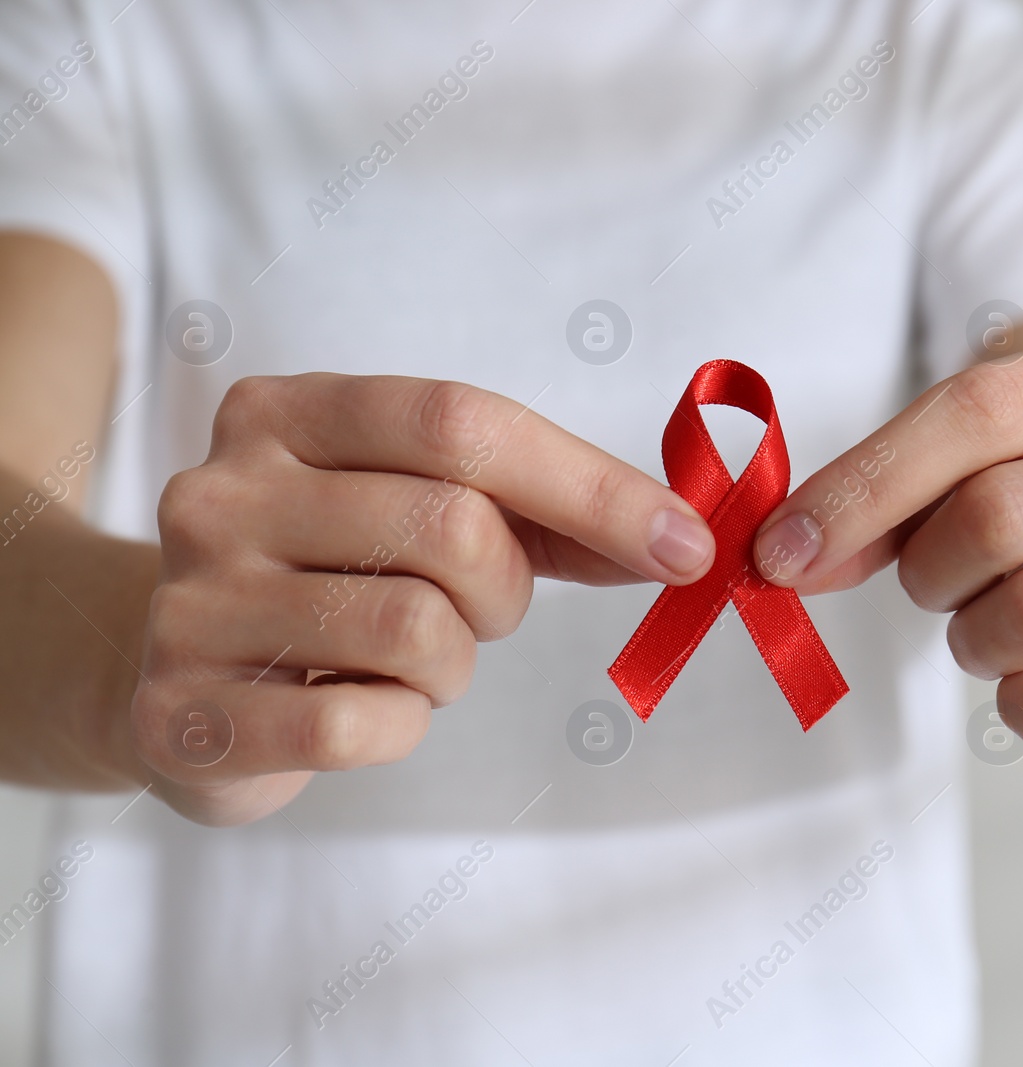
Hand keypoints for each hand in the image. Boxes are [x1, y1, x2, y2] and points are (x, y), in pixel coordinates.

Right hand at [131, 374, 714, 824]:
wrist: (175, 678)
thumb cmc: (333, 577)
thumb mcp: (421, 509)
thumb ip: (544, 512)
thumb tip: (679, 540)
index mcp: (286, 412)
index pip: (463, 423)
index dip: (591, 486)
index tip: (684, 545)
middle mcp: (222, 490)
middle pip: (453, 527)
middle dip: (506, 590)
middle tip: (474, 610)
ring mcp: (190, 601)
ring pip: (415, 630)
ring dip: (452, 664)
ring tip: (403, 660)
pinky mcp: (180, 714)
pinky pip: (359, 724)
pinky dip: (398, 726)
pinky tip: (359, 708)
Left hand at [751, 336, 1022, 746]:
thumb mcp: (971, 472)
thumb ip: (882, 498)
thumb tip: (789, 553)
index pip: (977, 409)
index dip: (864, 486)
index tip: (784, 550)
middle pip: (998, 513)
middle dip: (929, 571)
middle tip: (937, 586)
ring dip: (976, 638)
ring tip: (996, 624)